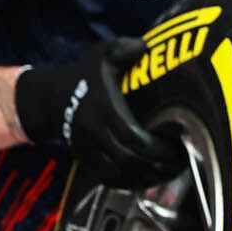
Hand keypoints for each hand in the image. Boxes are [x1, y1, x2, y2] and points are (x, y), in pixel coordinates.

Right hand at [16, 37, 187, 189]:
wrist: (51, 99)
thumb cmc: (84, 75)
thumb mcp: (100, 54)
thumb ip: (122, 48)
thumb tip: (144, 47)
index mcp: (103, 107)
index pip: (130, 134)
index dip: (154, 145)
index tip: (175, 143)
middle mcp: (95, 132)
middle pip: (128, 158)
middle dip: (156, 164)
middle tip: (180, 161)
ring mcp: (90, 149)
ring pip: (120, 173)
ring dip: (147, 177)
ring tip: (170, 172)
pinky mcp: (88, 160)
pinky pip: (111, 180)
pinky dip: (131, 183)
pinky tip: (150, 179)